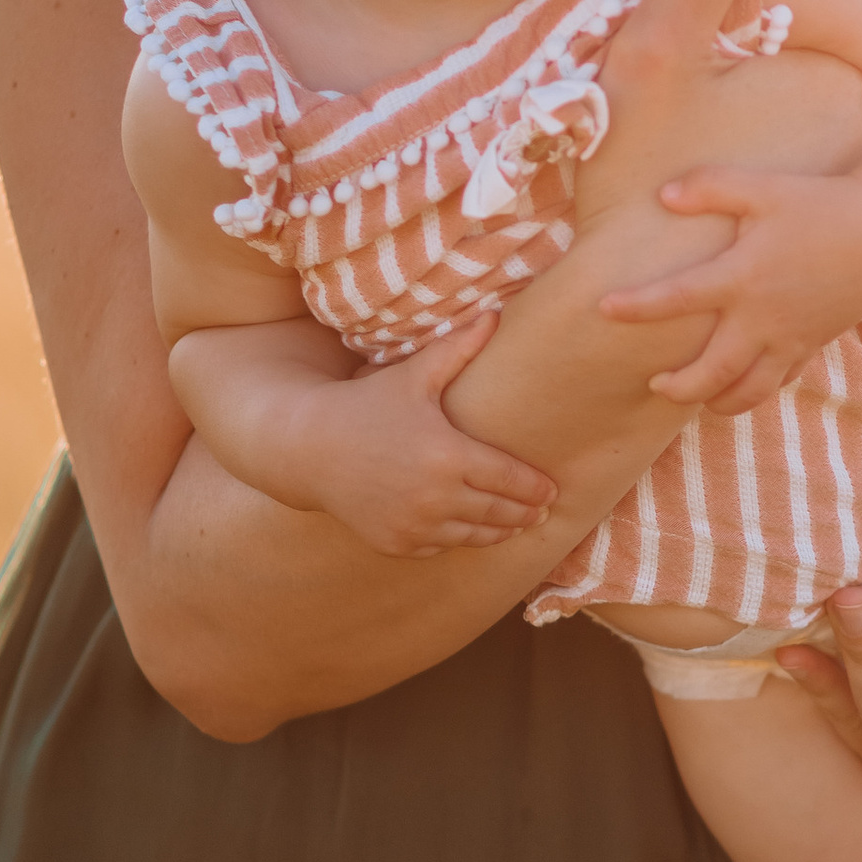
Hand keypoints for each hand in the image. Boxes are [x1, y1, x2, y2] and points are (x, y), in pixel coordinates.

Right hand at [176, 309, 557, 553]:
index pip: (510, 480)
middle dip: (525, 513)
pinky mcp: (396, 543)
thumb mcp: (413, 376)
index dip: (535, 488)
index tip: (552, 490)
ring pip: (473, 536)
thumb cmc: (366, 404)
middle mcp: (435, 497)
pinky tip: (469, 529)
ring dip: (499, 531)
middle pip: (499, 513)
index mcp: (448, 455)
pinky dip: (456, 539)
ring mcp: (415, 525)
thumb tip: (494, 314)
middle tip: (542, 511)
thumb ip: (457, 349)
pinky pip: (440, 547)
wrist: (309, 448)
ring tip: (516, 524)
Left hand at [594, 164, 861, 412]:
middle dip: (677, 386)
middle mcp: (763, 318)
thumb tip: (663, 196)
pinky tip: (740, 386)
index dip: (637, 307)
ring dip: (716, 401)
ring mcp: (790, 338)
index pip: (677, 299)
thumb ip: (711, 187)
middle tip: (654, 383)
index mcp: (743, 276)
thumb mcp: (764, 186)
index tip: (603, 310)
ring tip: (695, 396)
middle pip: (710, 372)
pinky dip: (755, 391)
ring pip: (748, 392)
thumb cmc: (821, 204)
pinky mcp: (812, 345)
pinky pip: (779, 382)